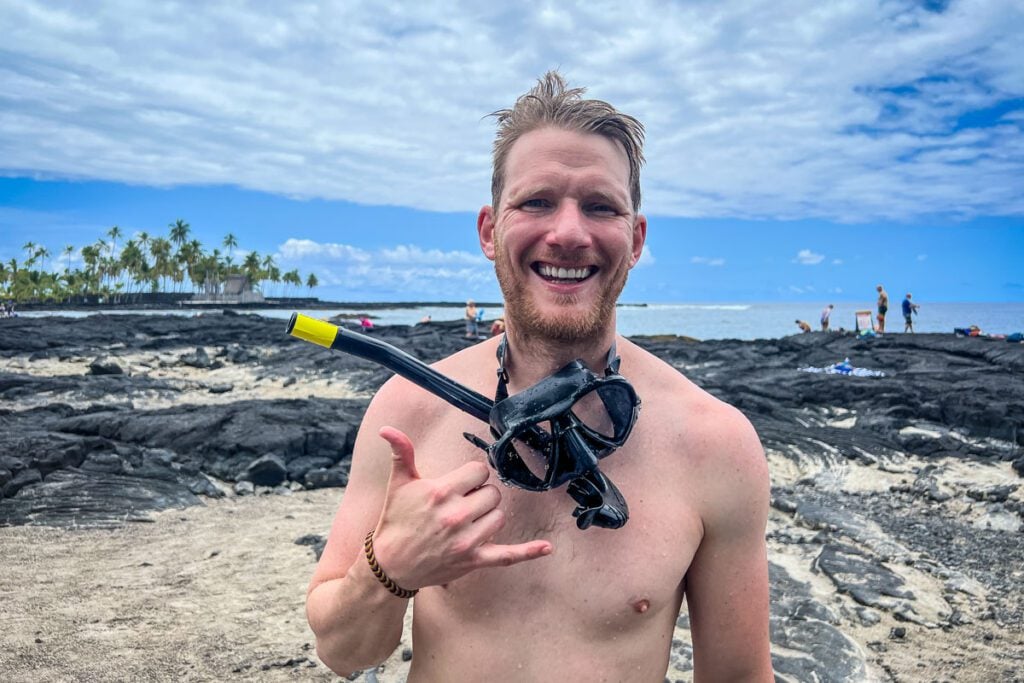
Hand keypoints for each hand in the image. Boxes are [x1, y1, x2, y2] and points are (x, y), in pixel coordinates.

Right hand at [370, 426, 551, 589]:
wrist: (390, 565)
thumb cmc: (395, 520)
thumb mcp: (398, 484)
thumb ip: (401, 453)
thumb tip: (388, 429)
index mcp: (441, 492)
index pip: (479, 471)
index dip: (470, 477)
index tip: (458, 486)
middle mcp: (456, 515)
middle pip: (492, 493)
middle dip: (479, 496)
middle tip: (459, 505)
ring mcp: (466, 540)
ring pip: (499, 517)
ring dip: (487, 517)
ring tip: (466, 522)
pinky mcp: (473, 560)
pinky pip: (507, 555)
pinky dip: (528, 552)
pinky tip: (547, 548)